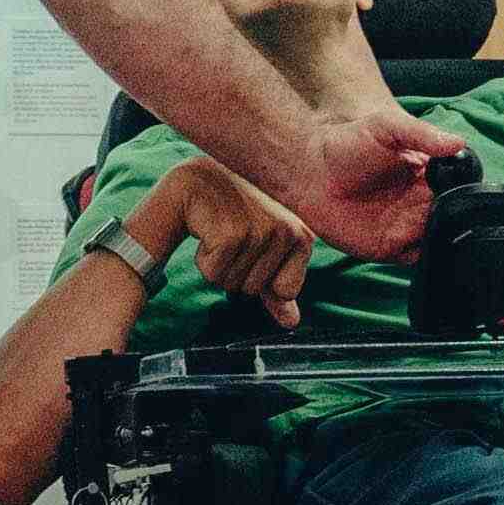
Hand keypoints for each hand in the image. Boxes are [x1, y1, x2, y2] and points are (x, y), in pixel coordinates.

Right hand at [147, 160, 311, 324]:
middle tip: (231, 238)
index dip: (262, 279)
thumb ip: (278, 287)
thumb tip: (292, 322)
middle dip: (235, 272)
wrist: (200, 182)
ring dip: (218, 265)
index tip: (253, 250)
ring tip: (219, 233)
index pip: (286, 292)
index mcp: (303, 236)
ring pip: (231, 284)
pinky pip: (213, 274)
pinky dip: (203, 260)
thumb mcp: (264, 250)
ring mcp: (260, 231)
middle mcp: (286, 231)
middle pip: (253, 290)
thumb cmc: (235, 217)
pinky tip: (206, 231)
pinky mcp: (232, 234)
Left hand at [286, 106, 465, 261]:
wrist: (310, 170)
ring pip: (439, 241)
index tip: (462, 194)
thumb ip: (422, 133)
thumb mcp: (387, 126)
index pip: (459, 190)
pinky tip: (419, 244)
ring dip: (443, 241)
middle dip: (457, 221)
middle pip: (453, 219)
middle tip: (443, 213)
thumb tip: (458, 143)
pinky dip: (425, 258)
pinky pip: (416, 259)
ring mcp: (407, 228)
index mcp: (429, 176)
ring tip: (431, 228)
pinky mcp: (389, 249)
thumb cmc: (347, 142)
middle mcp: (422, 204)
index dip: (465, 194)